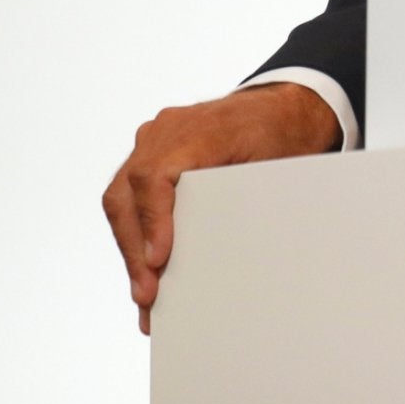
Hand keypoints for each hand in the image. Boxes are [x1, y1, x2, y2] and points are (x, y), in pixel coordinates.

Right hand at [100, 82, 338, 333]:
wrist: (282, 107)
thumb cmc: (281, 135)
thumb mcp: (275, 166)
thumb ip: (245, 202)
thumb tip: (230, 259)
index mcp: (197, 129)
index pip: (155, 175)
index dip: (151, 220)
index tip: (158, 260)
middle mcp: (166, 131)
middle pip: (129, 193)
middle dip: (135, 249)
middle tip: (147, 295)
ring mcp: (153, 140)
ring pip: (122, 198)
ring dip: (130, 248)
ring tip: (144, 294)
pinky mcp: (150, 155)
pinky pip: (130, 195)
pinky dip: (135, 233)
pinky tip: (145, 270)